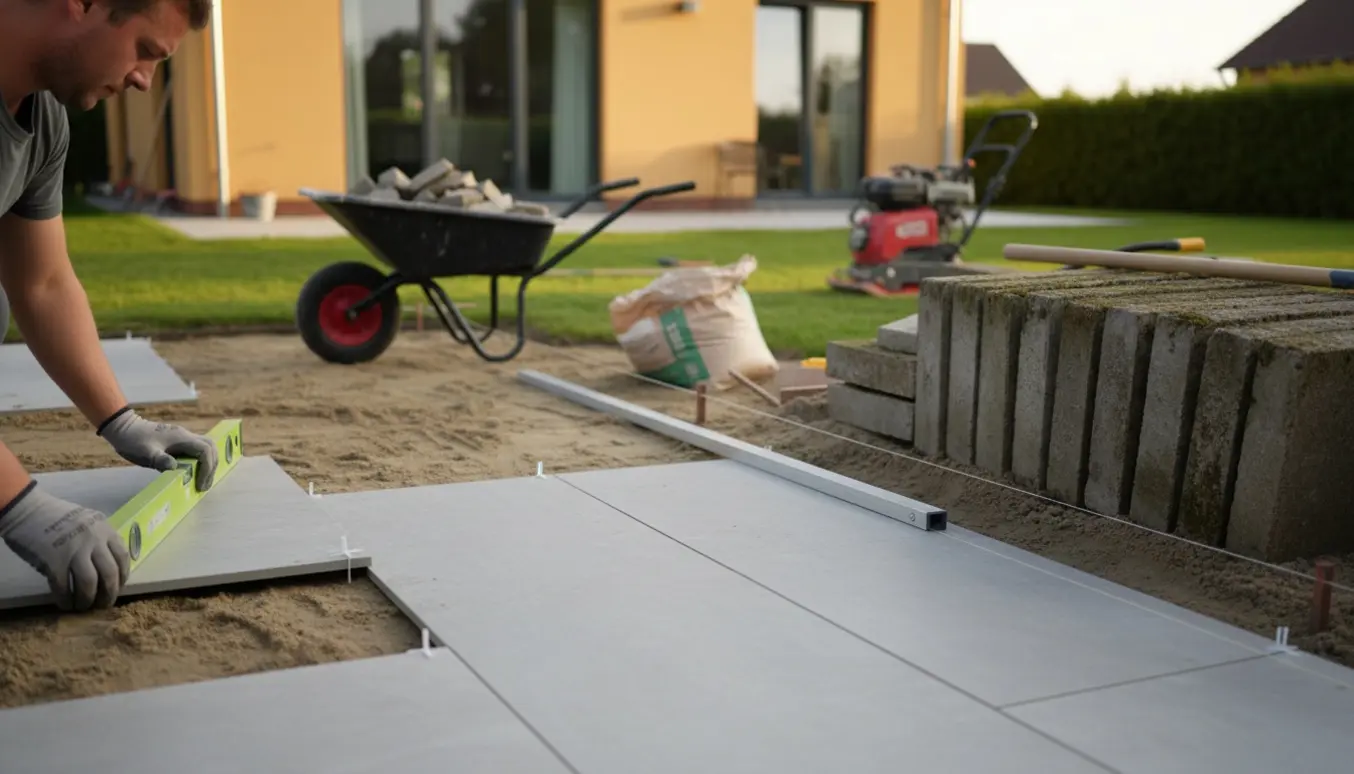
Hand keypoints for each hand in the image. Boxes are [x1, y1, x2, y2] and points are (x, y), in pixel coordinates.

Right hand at [0, 483, 130, 610]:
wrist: (27, 510)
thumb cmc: (57, 516)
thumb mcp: (88, 521)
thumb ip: (100, 538)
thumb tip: (106, 565)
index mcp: (104, 529)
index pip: (122, 557)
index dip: (123, 576)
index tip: (118, 587)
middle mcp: (94, 540)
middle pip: (109, 573)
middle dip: (109, 594)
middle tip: (103, 605)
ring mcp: (74, 550)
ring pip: (89, 583)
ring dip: (88, 600)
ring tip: (83, 607)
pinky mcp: (54, 561)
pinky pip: (63, 587)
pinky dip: (66, 599)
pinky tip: (65, 604)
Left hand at [97, 408, 217, 491]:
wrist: (124, 428)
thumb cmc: (133, 440)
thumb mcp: (145, 452)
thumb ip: (160, 460)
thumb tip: (175, 468)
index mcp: (181, 438)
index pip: (205, 451)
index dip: (207, 468)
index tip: (200, 483)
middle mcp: (186, 436)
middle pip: (211, 448)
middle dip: (212, 467)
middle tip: (204, 485)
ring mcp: (183, 438)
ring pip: (206, 448)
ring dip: (208, 464)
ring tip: (201, 481)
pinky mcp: (179, 442)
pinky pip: (197, 451)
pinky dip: (200, 462)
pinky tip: (193, 474)